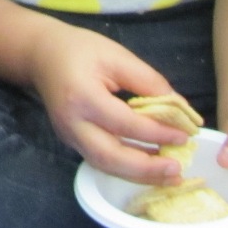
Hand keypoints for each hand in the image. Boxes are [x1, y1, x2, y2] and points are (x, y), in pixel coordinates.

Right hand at [27, 25, 193, 184]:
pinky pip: (102, 161)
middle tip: (177, 169)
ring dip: (139, 175)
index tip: (185, 135)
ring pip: (105, 166)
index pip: (124, 123)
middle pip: (110, 157)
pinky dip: (127, 168)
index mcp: (82, 97)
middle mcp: (72, 123)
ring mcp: (68, 137)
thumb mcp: (118, 56)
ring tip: (169, 177)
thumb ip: (149, 83)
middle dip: (146, 168)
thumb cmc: (80, 50)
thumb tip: (181, 110)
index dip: (157, 132)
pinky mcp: (72, 143)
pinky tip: (150, 167)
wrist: (42, 55)